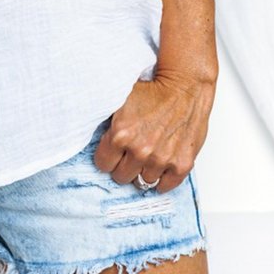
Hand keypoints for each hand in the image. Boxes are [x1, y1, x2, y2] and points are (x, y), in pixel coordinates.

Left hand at [92, 67, 215, 193]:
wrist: (184, 87)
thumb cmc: (154, 90)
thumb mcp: (120, 100)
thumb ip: (106, 121)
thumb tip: (90, 130)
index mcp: (121, 134)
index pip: (103, 164)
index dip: (107, 157)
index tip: (113, 152)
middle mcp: (140, 150)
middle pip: (121, 177)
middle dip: (124, 165)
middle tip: (130, 153)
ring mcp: (161, 159)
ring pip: (143, 182)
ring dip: (144, 170)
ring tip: (147, 156)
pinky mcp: (182, 164)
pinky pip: (166, 186)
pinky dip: (162, 180)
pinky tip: (160, 167)